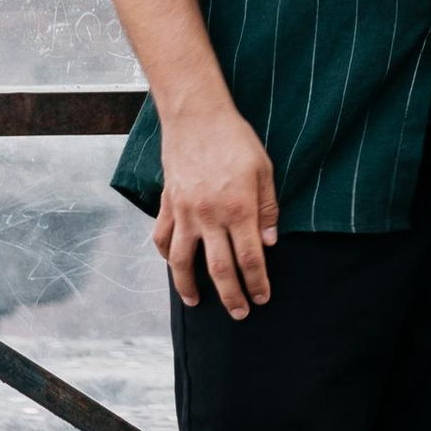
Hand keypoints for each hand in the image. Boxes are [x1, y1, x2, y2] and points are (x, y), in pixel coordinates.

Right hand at [153, 98, 278, 317]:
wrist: (197, 116)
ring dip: (188, 286)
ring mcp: (184, 212)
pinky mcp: (167, 203)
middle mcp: (210, 216)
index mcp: (239, 209)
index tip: (262, 297)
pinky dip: (165, 255)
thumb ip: (267, 208)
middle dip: (231, 296)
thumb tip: (269, 243)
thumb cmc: (236, 140)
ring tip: (196, 302)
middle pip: (219, 269)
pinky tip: (173, 265)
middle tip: (240, 313)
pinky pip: (161, 237)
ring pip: (181, 261)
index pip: (250, 259)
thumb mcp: (264, 170)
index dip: (257, 283)